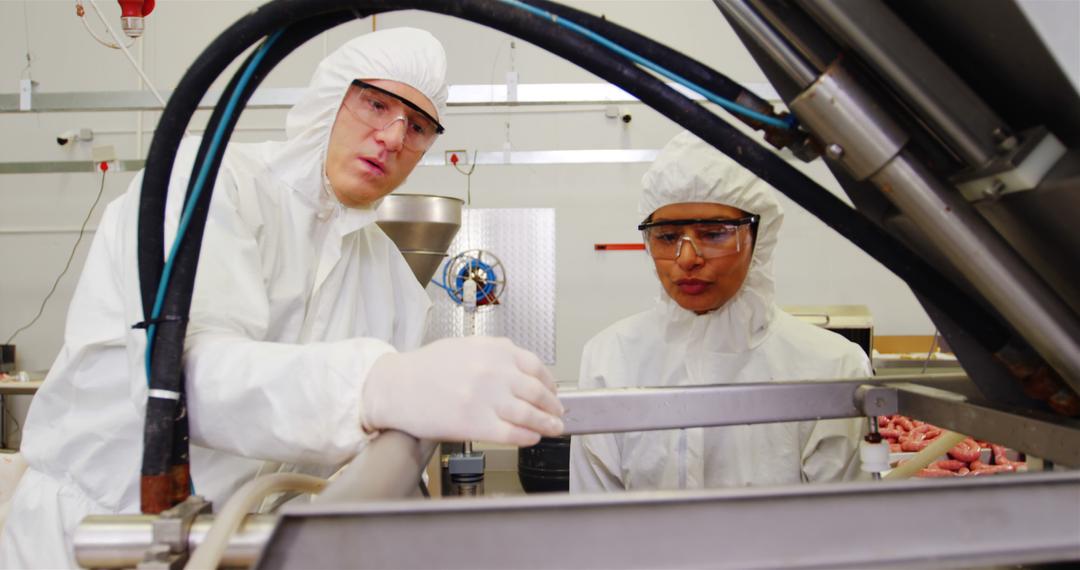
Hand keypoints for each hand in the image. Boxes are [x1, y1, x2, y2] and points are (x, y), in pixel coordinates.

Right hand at [362, 337, 563, 445]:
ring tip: (554, 429)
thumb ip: (496, 354)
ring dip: (547, 424)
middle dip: (553, 406)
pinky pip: (513, 433)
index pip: (536, 367)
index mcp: (494, 350)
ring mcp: (486, 398)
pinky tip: (532, 438)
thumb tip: (524, 370)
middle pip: (538, 392)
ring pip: (530, 414)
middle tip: (558, 414)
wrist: (396, 387)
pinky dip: (528, 437)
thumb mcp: (466, 347)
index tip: (554, 392)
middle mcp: (494, 371)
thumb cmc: (426, 368)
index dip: (550, 384)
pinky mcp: (475, 423)